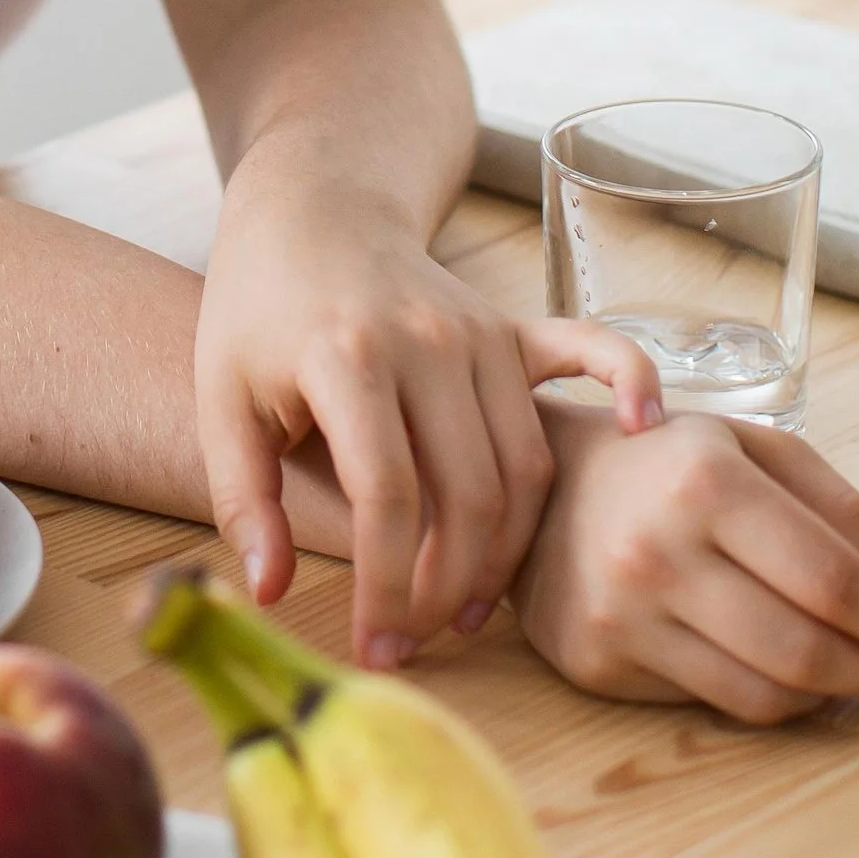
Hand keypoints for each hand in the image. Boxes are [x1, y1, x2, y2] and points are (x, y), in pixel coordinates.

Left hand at [195, 162, 664, 668]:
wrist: (308, 212)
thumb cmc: (257, 310)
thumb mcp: (220, 397)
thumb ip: (242, 497)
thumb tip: (269, 591)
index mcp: (347, 358)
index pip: (387, 497)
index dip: (384, 587)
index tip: (373, 645)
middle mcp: (426, 342)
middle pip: (468, 494)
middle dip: (446, 587)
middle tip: (417, 640)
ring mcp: (480, 331)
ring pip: (524, 465)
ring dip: (505, 550)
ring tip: (465, 608)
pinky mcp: (512, 326)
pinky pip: (591, 354)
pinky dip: (628, 386)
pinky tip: (638, 433)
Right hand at [510, 403, 858, 722]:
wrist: (538, 489)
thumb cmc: (665, 465)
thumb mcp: (750, 445)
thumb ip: (834, 502)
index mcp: (706, 483)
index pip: (835, 578)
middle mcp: (658, 551)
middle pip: (808, 651)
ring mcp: (622, 615)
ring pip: (768, 695)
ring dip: (831, 693)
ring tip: (849, 668)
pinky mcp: (599, 664)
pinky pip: (715, 704)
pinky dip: (769, 698)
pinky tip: (779, 670)